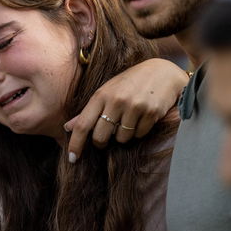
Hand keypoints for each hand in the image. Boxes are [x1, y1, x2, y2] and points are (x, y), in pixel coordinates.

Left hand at [64, 58, 188, 162]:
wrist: (162, 72)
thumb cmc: (130, 83)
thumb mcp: (107, 91)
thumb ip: (88, 111)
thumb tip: (68, 128)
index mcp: (101, 95)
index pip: (83, 124)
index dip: (76, 143)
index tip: (72, 158)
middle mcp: (116, 101)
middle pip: (100, 137)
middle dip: (101, 142)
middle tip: (106, 135)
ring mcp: (134, 107)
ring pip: (121, 139)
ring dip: (123, 136)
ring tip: (128, 120)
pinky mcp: (151, 113)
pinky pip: (139, 135)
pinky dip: (138, 132)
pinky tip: (142, 118)